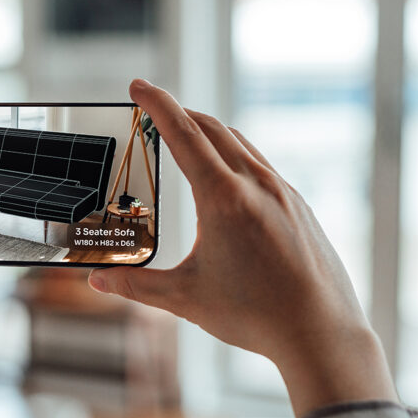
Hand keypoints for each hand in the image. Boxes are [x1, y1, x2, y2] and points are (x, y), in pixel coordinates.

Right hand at [88, 79, 397, 417]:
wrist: (321, 332)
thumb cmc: (255, 315)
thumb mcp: (185, 298)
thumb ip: (136, 286)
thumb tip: (96, 282)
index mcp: (223, 198)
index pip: (182, 133)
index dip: (156, 104)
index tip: (137, 85)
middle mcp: (256, 184)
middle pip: (212, 129)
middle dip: (179, 113)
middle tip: (152, 111)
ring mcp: (283, 192)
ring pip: (240, 144)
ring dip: (209, 132)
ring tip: (186, 139)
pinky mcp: (298, 206)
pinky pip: (261, 166)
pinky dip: (234, 156)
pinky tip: (226, 180)